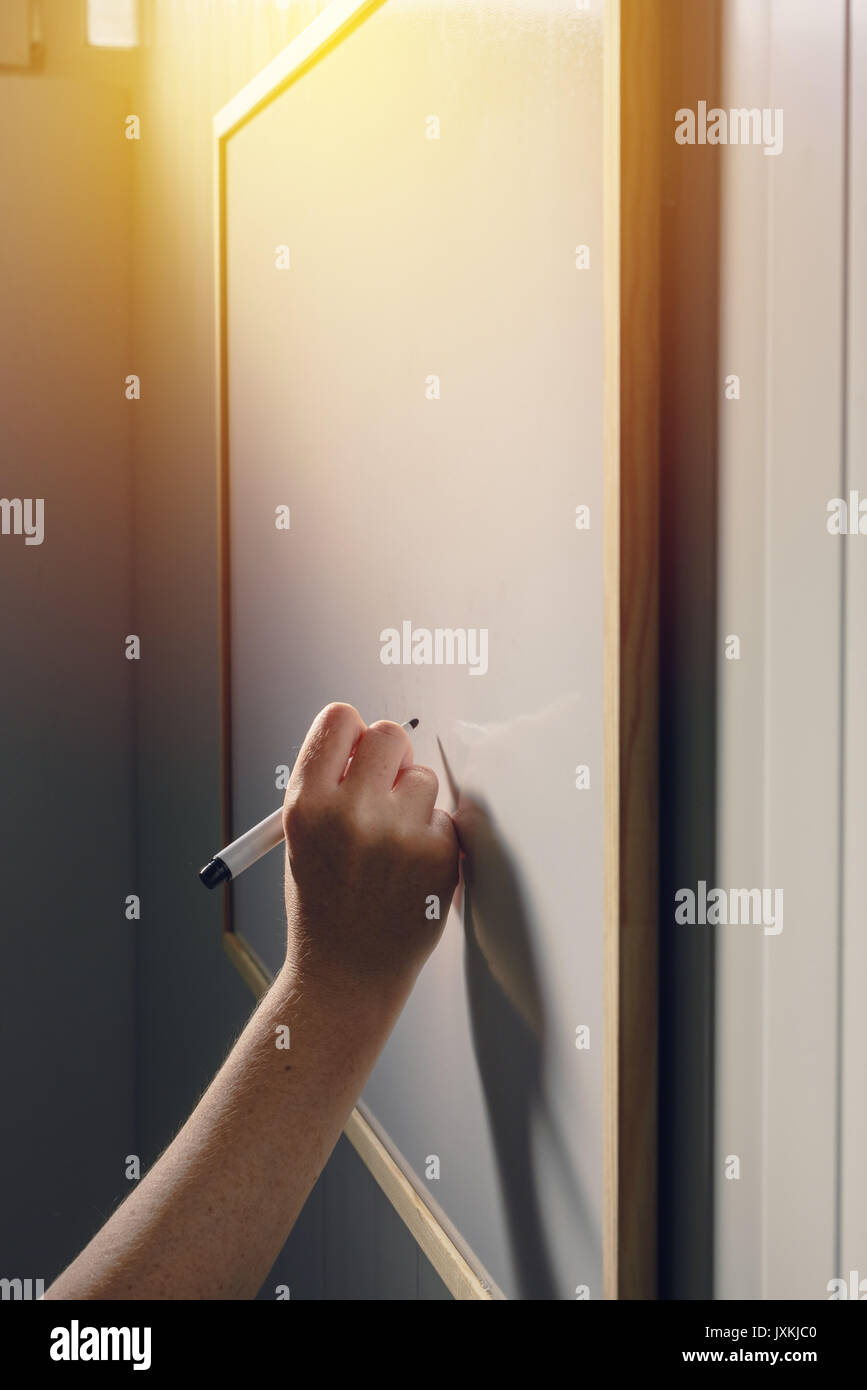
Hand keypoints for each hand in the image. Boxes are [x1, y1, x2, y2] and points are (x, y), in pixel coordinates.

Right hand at [281, 703, 459, 1005]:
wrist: (345, 975)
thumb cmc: (324, 903)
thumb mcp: (302, 838)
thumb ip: (331, 785)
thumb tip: (371, 737)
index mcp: (306, 803)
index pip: (340, 719)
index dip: (352, 735)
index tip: (356, 753)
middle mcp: (349, 811)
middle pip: (388, 734)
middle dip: (390, 758)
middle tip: (384, 789)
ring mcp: (397, 833)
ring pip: (422, 777)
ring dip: (413, 802)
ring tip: (392, 846)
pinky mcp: (437, 854)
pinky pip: (444, 818)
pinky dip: (433, 838)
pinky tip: (409, 871)